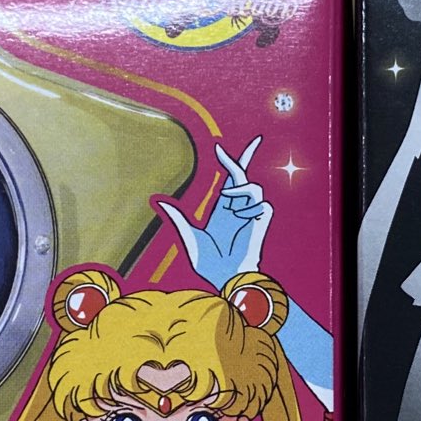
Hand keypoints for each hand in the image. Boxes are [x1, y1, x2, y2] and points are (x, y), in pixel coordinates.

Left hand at [156, 136, 269, 287]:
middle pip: (244, 175)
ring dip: (242, 192)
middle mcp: (238, 208)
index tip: (218, 148)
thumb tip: (157, 200)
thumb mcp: (189, 235)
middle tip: (249, 142)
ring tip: (232, 206)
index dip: (228, 162)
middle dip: (245, 156)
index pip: (229, 180)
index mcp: (222, 209)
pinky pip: (263, 205)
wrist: (225, 278)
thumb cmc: (208, 263)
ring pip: (254, 188)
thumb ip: (177, 216)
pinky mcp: (261, 223)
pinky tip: (244, 220)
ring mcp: (251, 215)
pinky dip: (252, 208)